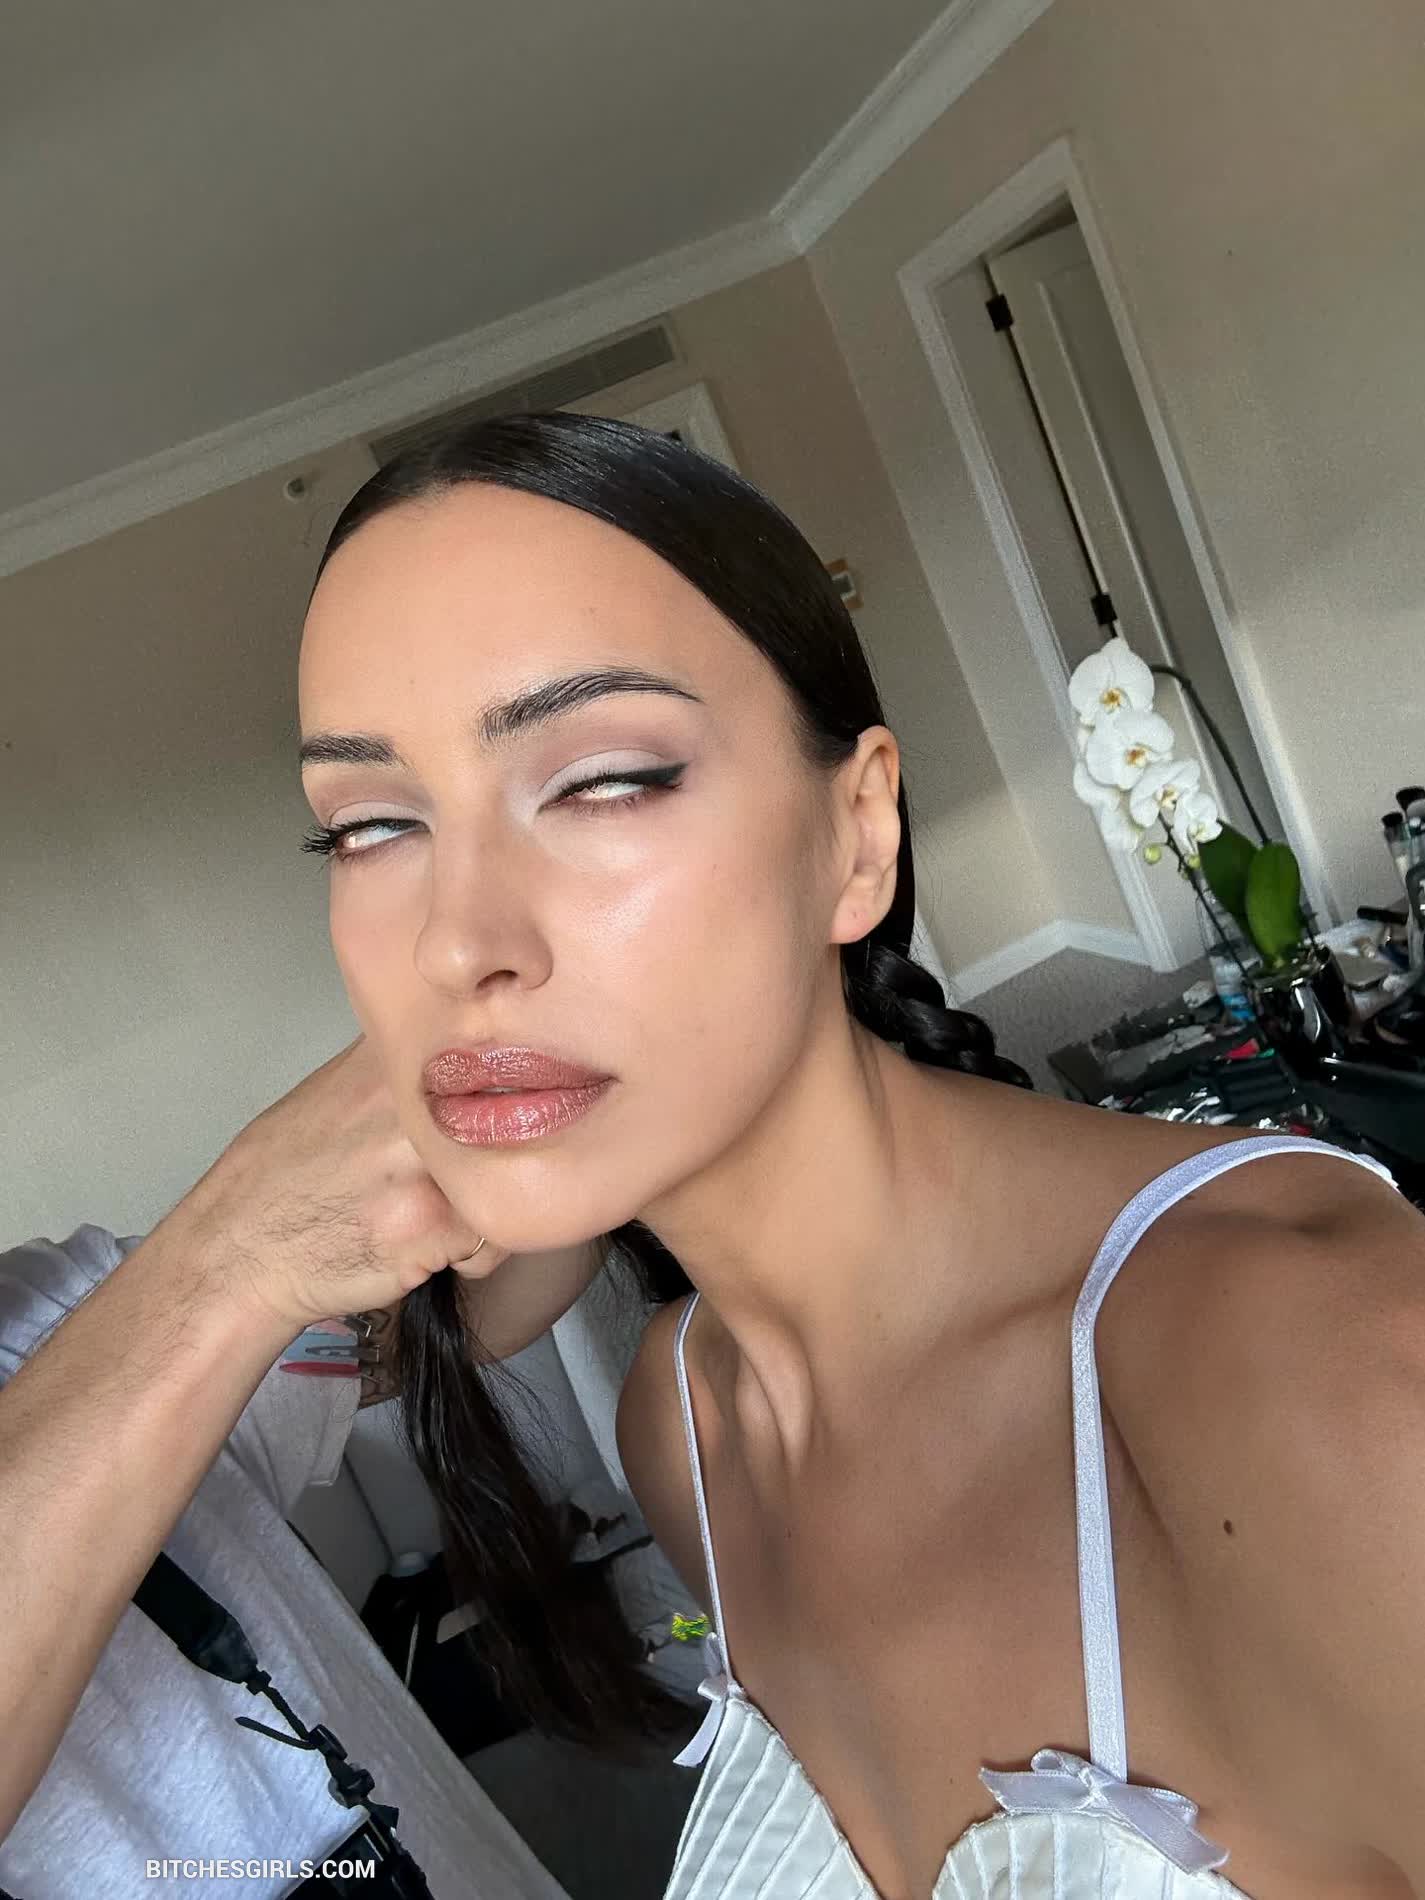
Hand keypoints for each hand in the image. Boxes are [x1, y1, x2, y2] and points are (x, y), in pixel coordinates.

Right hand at [175, 1035, 508, 1331]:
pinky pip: (498, 1235)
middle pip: (515, 1112)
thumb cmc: (285, 1178)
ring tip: (432, 1215)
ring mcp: (426, 1161)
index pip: (492, 1050)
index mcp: (390, 1057)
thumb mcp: (337, 1089)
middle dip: (501, 1148)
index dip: (505, 1086)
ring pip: (514, 1177)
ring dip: (487, 1204)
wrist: (239, 1251)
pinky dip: (474, 1252)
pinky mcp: (436, 1223)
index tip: (499, 1105)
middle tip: (455, 1175)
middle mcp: (413, 1098)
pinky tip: (427, 1249)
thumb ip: (403, 1069)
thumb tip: (470, 1053)